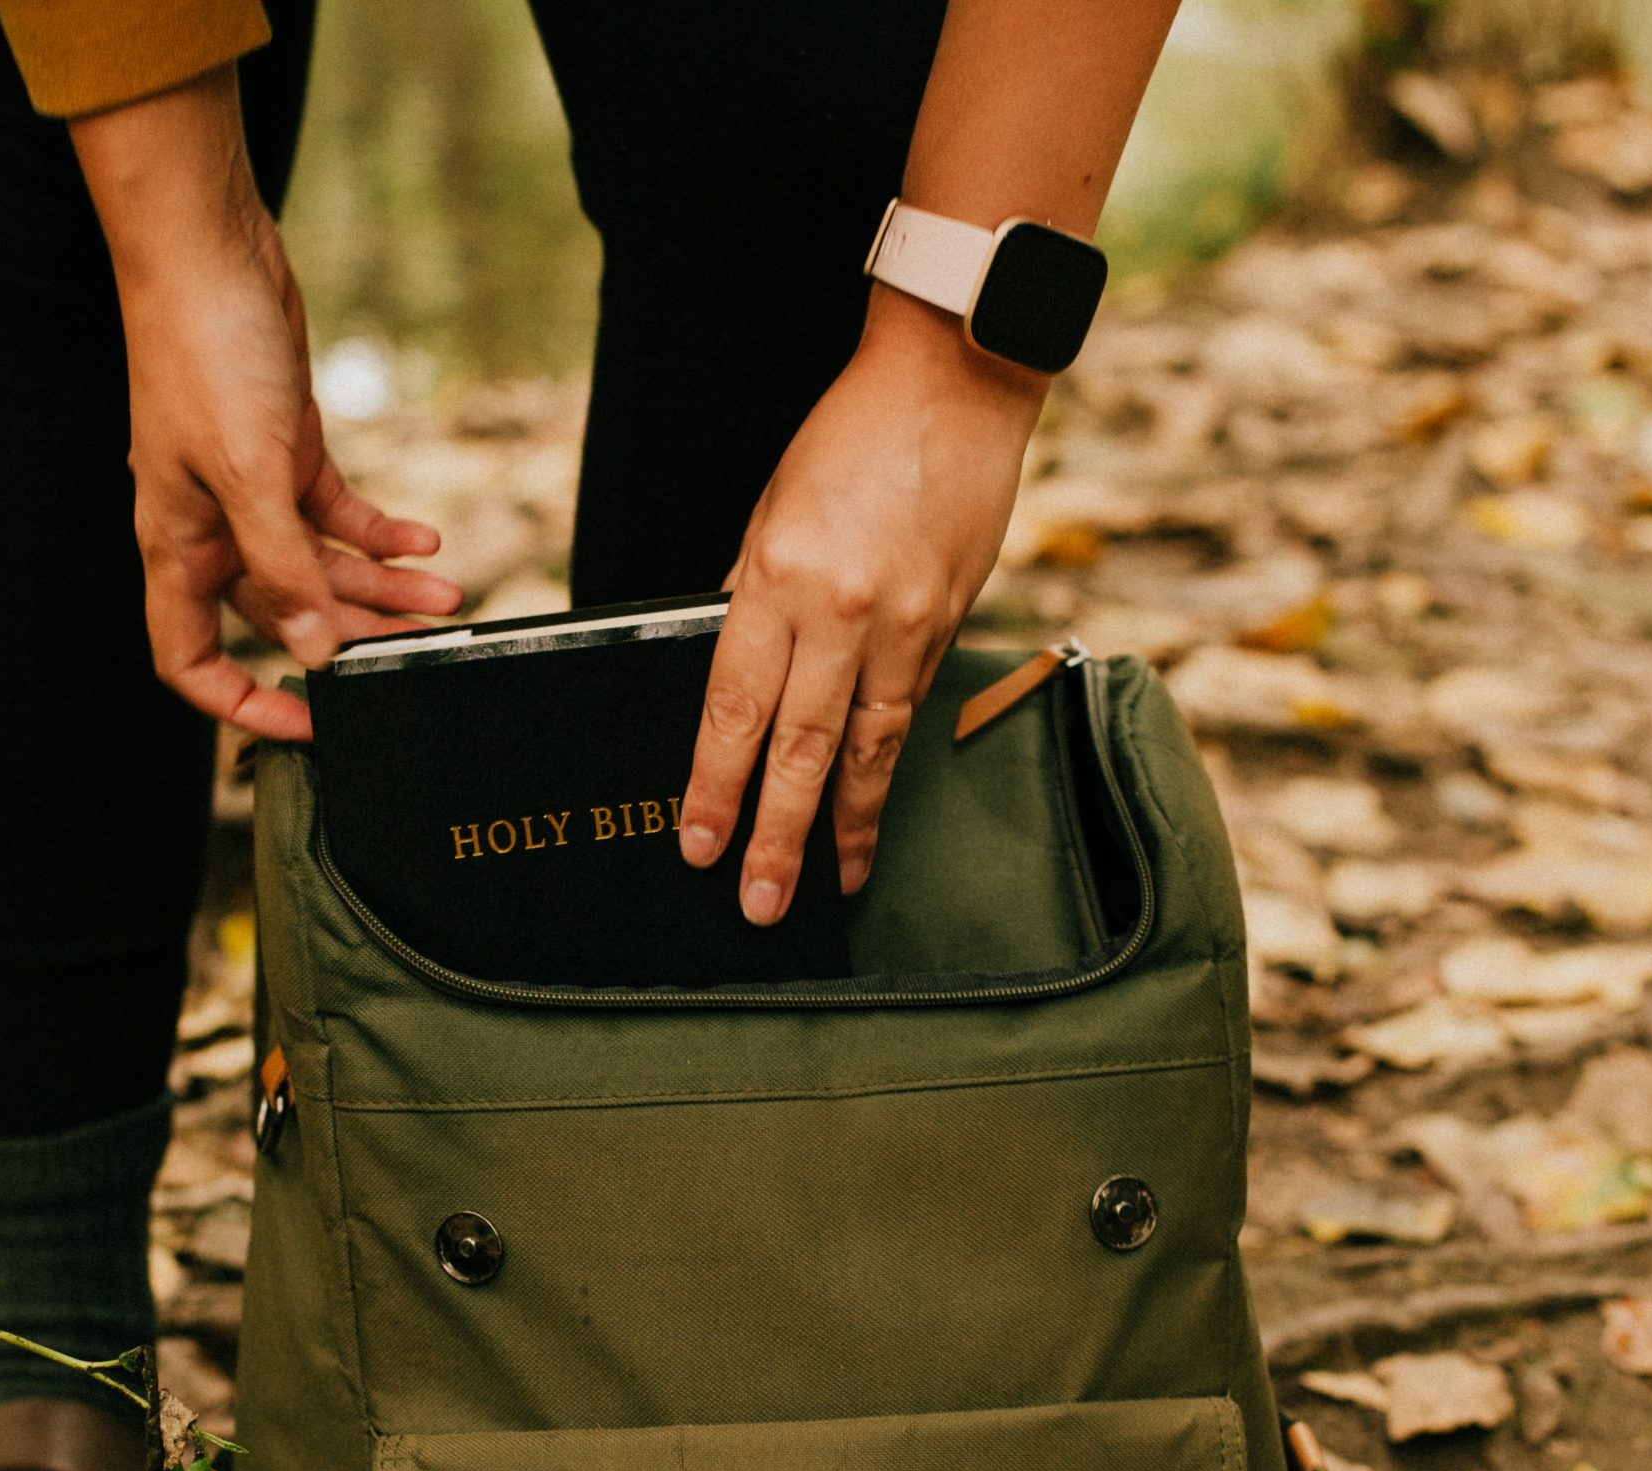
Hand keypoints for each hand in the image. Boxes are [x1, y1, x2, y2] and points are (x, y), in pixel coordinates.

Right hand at [72, 71, 461, 740]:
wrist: (209, 254)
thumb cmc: (203, 354)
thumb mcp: (249, 475)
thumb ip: (281, 569)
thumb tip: (312, 651)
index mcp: (176, 545)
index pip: (189, 657)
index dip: (240, 703)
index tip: (304, 726)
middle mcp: (210, 528)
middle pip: (281, 616)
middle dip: (350, 638)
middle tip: (417, 653)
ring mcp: (250, 490)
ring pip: (320, 566)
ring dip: (383, 586)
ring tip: (448, 598)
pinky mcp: (287, 450)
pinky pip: (338, 514)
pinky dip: (382, 531)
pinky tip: (426, 541)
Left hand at [676, 293, 1046, 921]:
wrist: (953, 385)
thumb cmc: (847, 440)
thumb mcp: (769, 515)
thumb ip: (751, 600)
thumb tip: (736, 682)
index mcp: (781, 578)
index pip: (737, 708)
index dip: (716, 785)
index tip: (698, 844)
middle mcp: (846, 611)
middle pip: (803, 748)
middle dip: (778, 834)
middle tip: (760, 903)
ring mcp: (909, 623)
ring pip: (869, 747)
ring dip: (847, 823)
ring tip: (833, 881)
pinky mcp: (951, 623)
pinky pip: (910, 709)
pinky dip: (886, 763)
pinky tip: (873, 801)